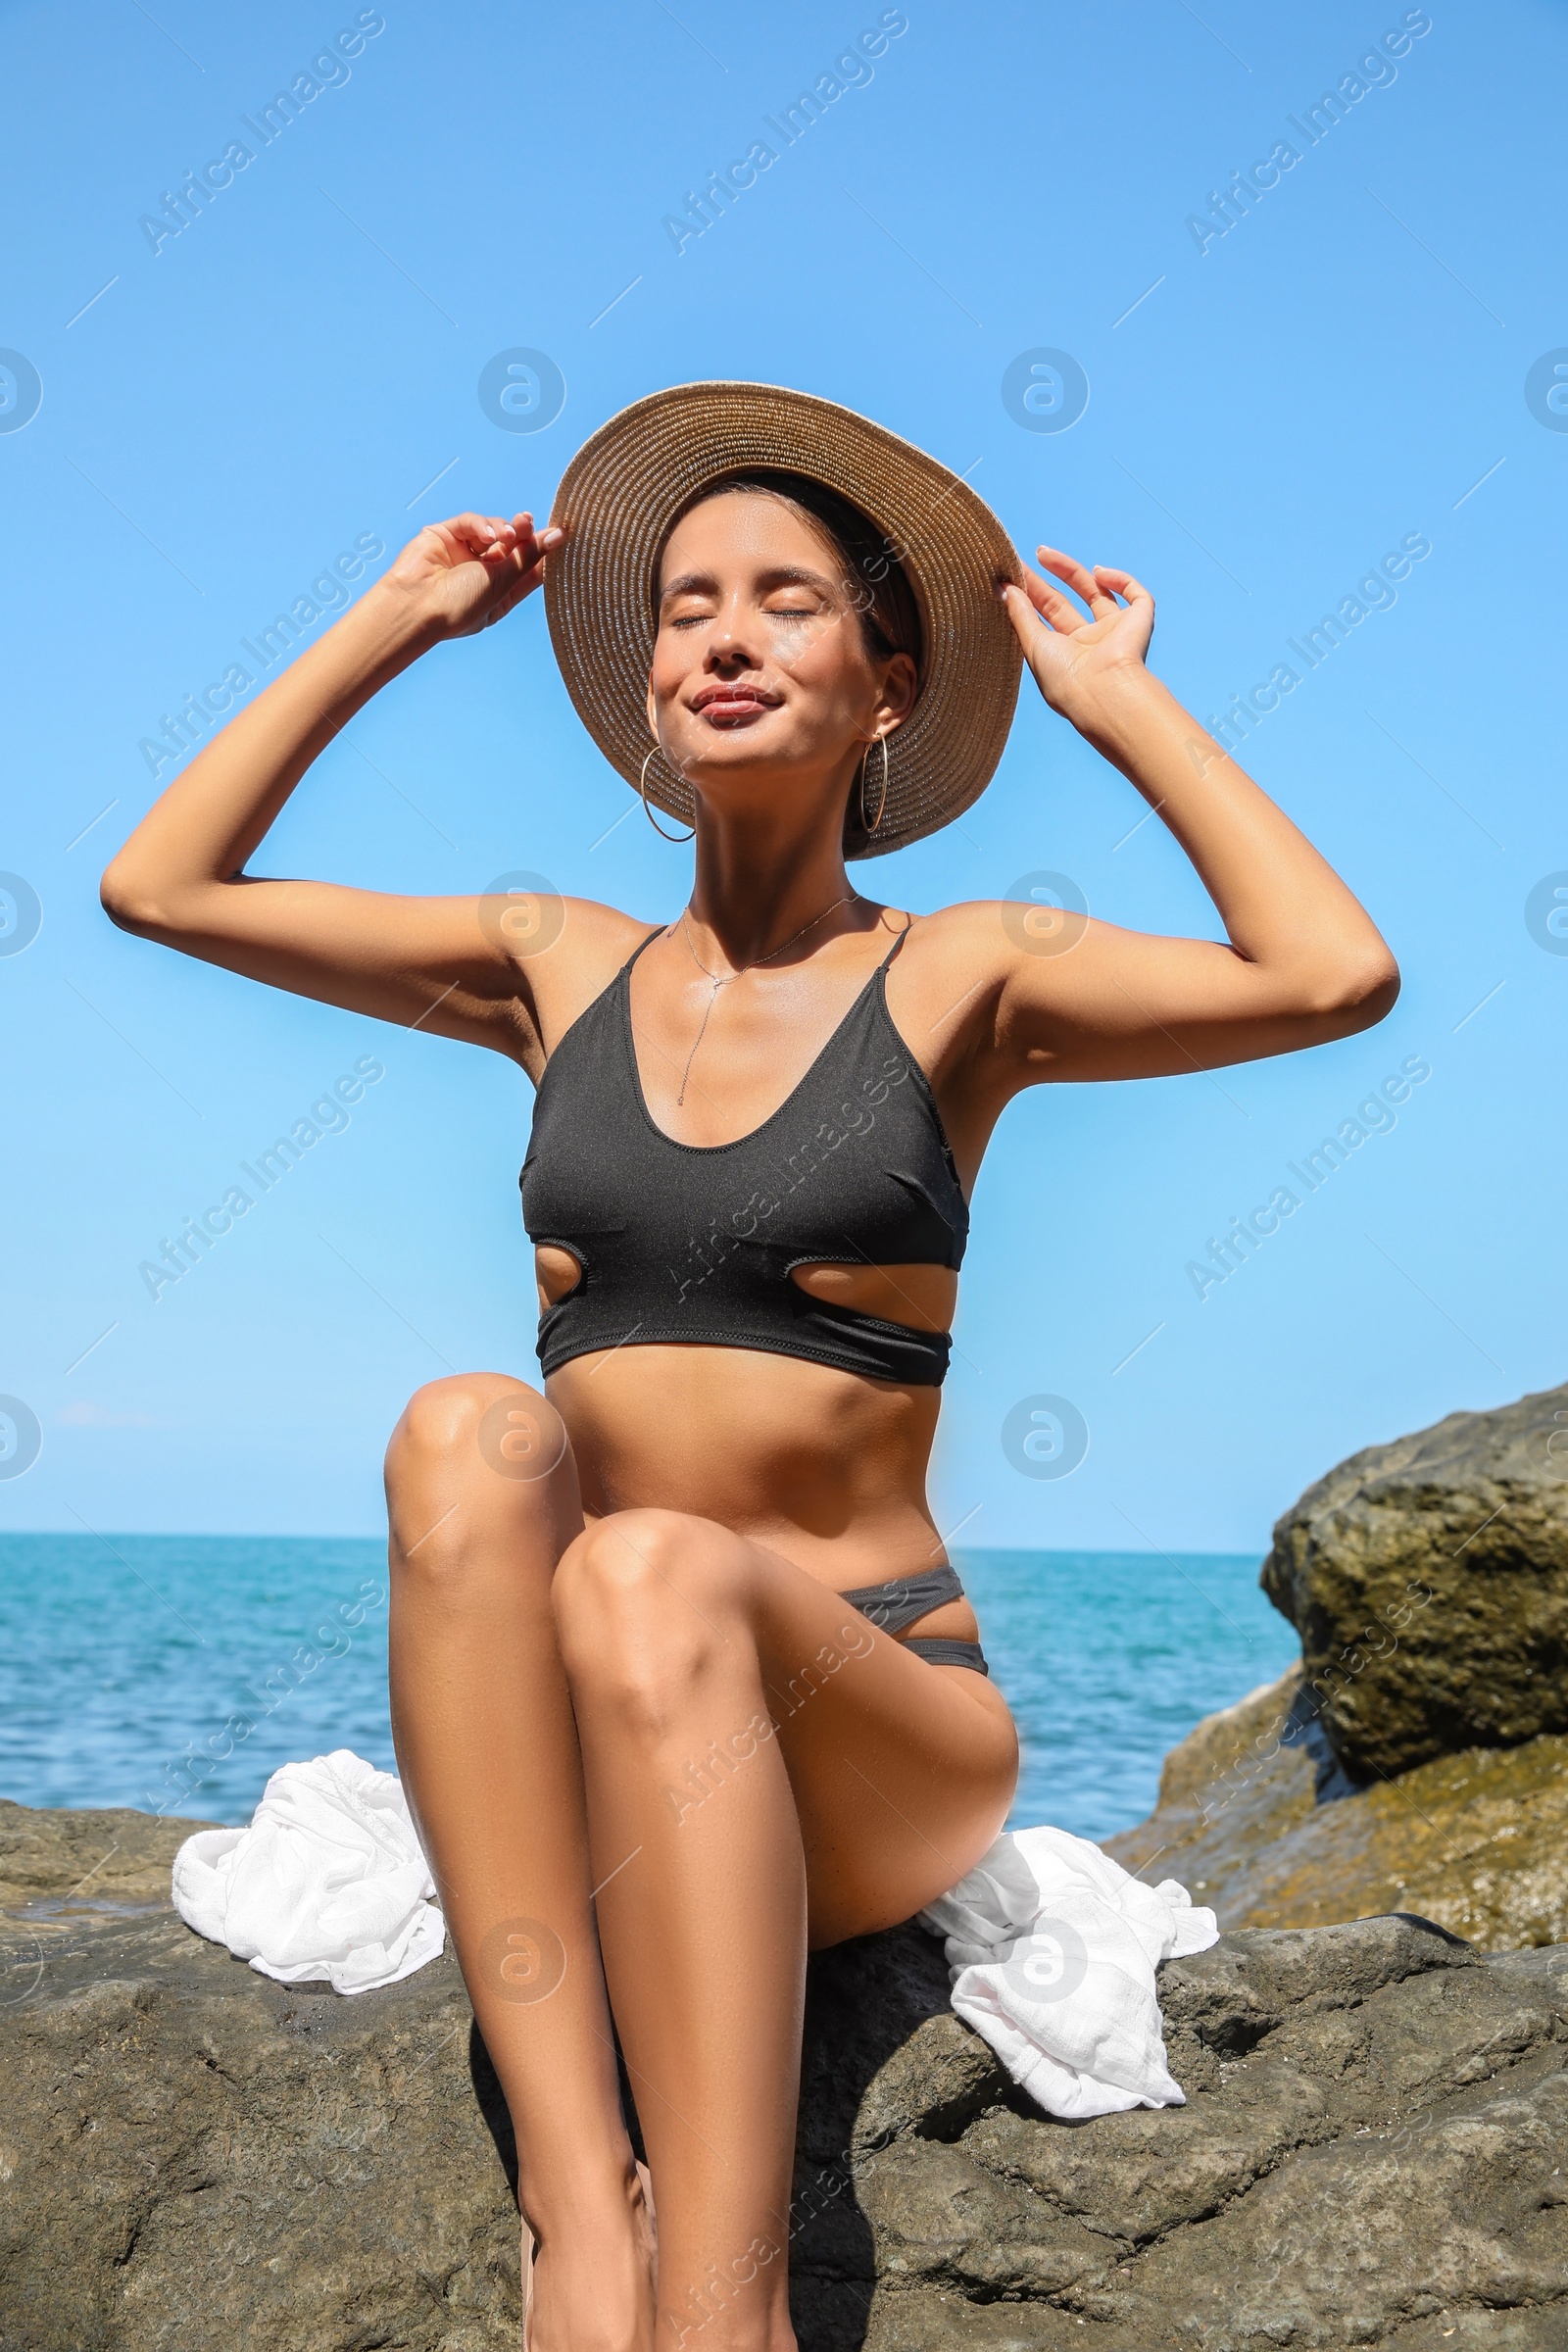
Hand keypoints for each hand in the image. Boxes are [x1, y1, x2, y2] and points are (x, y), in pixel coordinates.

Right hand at [381, 510, 563, 641]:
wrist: (416, 606)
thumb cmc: (460, 606)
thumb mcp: (501, 584)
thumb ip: (528, 558)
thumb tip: (556, 536)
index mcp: (498, 594)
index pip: (528, 569)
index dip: (545, 552)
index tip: (561, 534)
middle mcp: (481, 573)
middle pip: (513, 547)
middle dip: (524, 533)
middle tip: (530, 522)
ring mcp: (463, 554)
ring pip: (493, 531)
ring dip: (505, 527)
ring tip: (508, 533)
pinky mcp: (444, 535)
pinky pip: (469, 523)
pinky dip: (481, 524)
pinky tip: (488, 535)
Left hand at [1001, 547, 1154, 723]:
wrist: (1104, 691)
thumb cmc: (1065, 679)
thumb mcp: (1034, 645)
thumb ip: (1020, 615)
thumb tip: (1005, 589)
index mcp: (1066, 654)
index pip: (1045, 618)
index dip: (1029, 595)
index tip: (1011, 576)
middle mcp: (1090, 643)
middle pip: (1065, 603)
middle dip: (1045, 581)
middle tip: (1024, 561)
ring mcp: (1115, 631)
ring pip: (1096, 592)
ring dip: (1071, 571)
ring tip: (1044, 554)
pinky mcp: (1140, 623)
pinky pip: (1136, 596)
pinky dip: (1121, 580)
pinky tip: (1099, 572)